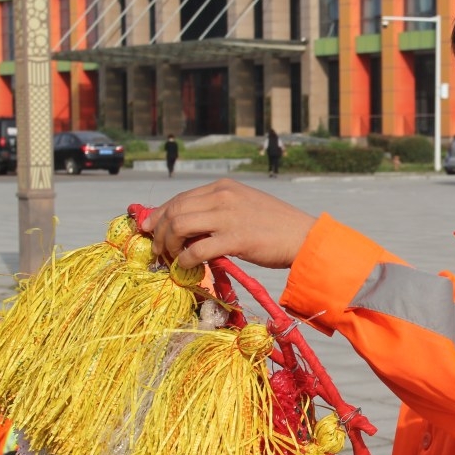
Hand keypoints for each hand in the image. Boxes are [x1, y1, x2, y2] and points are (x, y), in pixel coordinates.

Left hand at [141, 179, 316, 270]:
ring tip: (172, 258)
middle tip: (158, 250)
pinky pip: (196, 249)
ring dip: (169, 245)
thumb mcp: (244, 206)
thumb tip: (188, 227)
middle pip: (174, 211)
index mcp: (224, 187)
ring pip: (179, 226)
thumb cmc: (276, 226)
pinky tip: (188, 267)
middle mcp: (223, 196)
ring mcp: (228, 216)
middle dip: (159, 232)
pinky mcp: (235, 239)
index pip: (180, 198)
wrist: (304, 237)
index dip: (160, 215)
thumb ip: (217, 210)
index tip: (150, 229)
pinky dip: (185, 260)